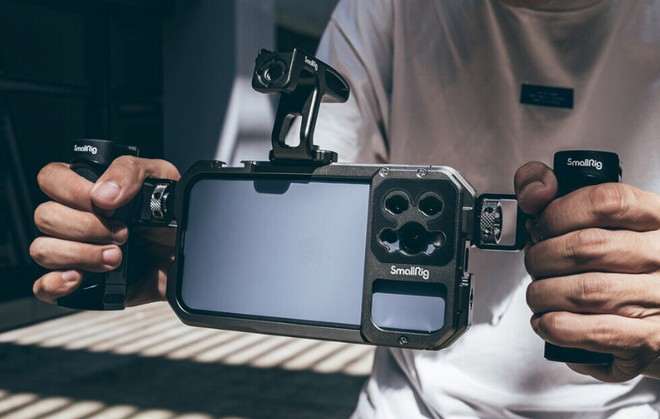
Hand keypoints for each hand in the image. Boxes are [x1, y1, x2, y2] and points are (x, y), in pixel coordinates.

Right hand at [30, 155, 179, 305]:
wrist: (188, 255)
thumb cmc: (171, 216)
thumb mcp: (161, 179)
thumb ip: (130, 172)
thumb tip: (103, 194)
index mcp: (88, 188)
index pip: (51, 178)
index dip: (71, 190)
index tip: (106, 204)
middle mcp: (75, 218)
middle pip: (45, 216)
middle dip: (86, 227)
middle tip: (123, 234)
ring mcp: (73, 251)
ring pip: (43, 249)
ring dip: (80, 254)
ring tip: (117, 258)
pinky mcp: (80, 283)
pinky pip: (44, 286)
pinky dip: (55, 283)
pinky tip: (81, 277)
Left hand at [515, 161, 659, 381]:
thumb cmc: (628, 264)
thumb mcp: (606, 221)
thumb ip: (561, 193)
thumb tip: (534, 188)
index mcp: (656, 219)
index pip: (605, 201)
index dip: (558, 212)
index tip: (540, 225)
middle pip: (586, 247)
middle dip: (542, 256)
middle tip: (535, 262)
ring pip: (584, 291)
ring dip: (544, 293)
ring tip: (540, 293)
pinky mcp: (651, 340)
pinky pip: (592, 332)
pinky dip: (556, 326)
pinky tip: (548, 320)